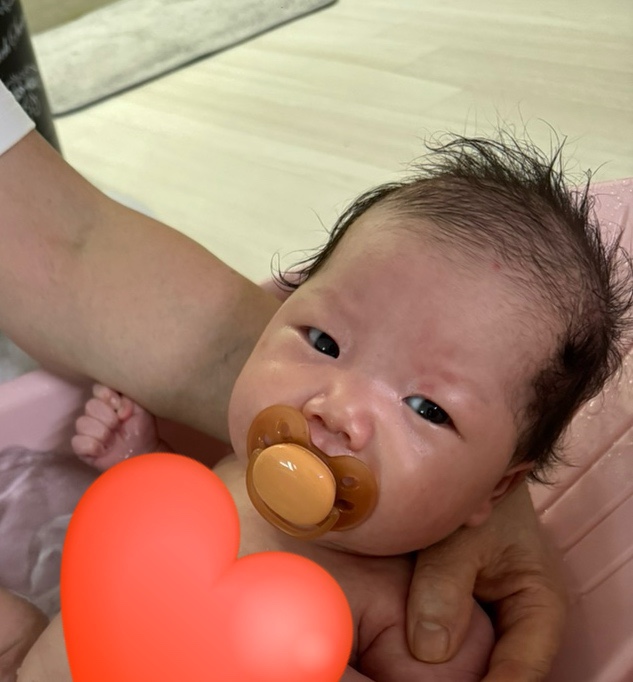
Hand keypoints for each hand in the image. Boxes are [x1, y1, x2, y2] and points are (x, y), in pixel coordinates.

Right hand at [71, 384, 161, 470]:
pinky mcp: (81, 448)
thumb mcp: (142, 410)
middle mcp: (95, 414)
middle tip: (119, 427)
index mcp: (108, 402)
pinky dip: (93, 446)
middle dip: (108, 418)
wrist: (142, 454)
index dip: (108, 397)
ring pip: (82, 423)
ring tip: (113, 440)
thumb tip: (117, 402)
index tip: (121, 409)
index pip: (98, 389)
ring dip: (102, 433)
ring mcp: (86, 430)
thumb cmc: (141, 430)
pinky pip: (77, 442)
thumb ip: (129, 398)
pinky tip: (104, 450)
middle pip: (90, 405)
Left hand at [406, 482, 566, 681]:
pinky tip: (414, 667)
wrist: (468, 473)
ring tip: (415, 678)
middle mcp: (526, 618)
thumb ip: (444, 588)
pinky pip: (464, 646)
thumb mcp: (458, 537)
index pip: (522, 671)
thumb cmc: (475, 497)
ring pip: (482, 664)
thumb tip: (429, 651)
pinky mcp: (474, 609)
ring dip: (456, 674)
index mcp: (540, 603)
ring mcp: (499, 615)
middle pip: (504, 673)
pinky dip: (442, 657)